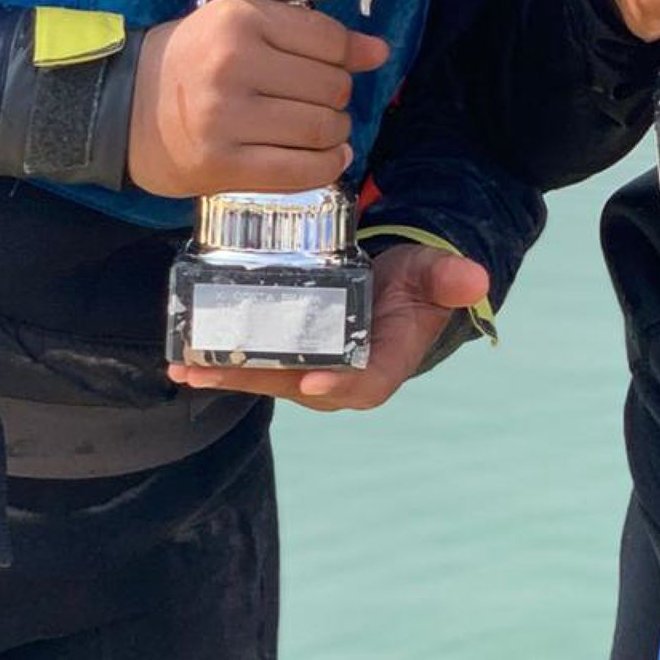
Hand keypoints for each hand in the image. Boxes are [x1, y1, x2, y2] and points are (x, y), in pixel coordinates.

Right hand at [126, 0, 386, 197]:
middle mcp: (232, 65)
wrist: (127, 109)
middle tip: (318, 97)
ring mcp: (226, 119)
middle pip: (331, 86)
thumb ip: (306, 13)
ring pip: (322, 129)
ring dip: (335, 132)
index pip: (328, 39)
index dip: (350, 53)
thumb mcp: (236, 9)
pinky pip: (303, 172)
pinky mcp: (223, 166)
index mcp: (237, 18)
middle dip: (337, 95)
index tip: (349, 62)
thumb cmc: (194, 55)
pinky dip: (328, 166)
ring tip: (319, 127)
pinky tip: (325, 156)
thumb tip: (378, 51)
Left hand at [167, 243, 490, 409]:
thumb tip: (475, 277)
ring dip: (225, 371)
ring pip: (266, 375)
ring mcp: (310, 369)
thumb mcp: (436, 276)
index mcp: (382, 366)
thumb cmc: (417, 286)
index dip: (339, 383)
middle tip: (213, 369)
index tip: (314, 382)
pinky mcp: (287, 355)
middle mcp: (341, 377)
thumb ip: (449, 278)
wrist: (398, 290)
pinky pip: (253, 362)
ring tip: (186, 365)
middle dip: (253, 376)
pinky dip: (220, 360)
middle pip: (296, 381)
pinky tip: (184, 357)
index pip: (362, 382)